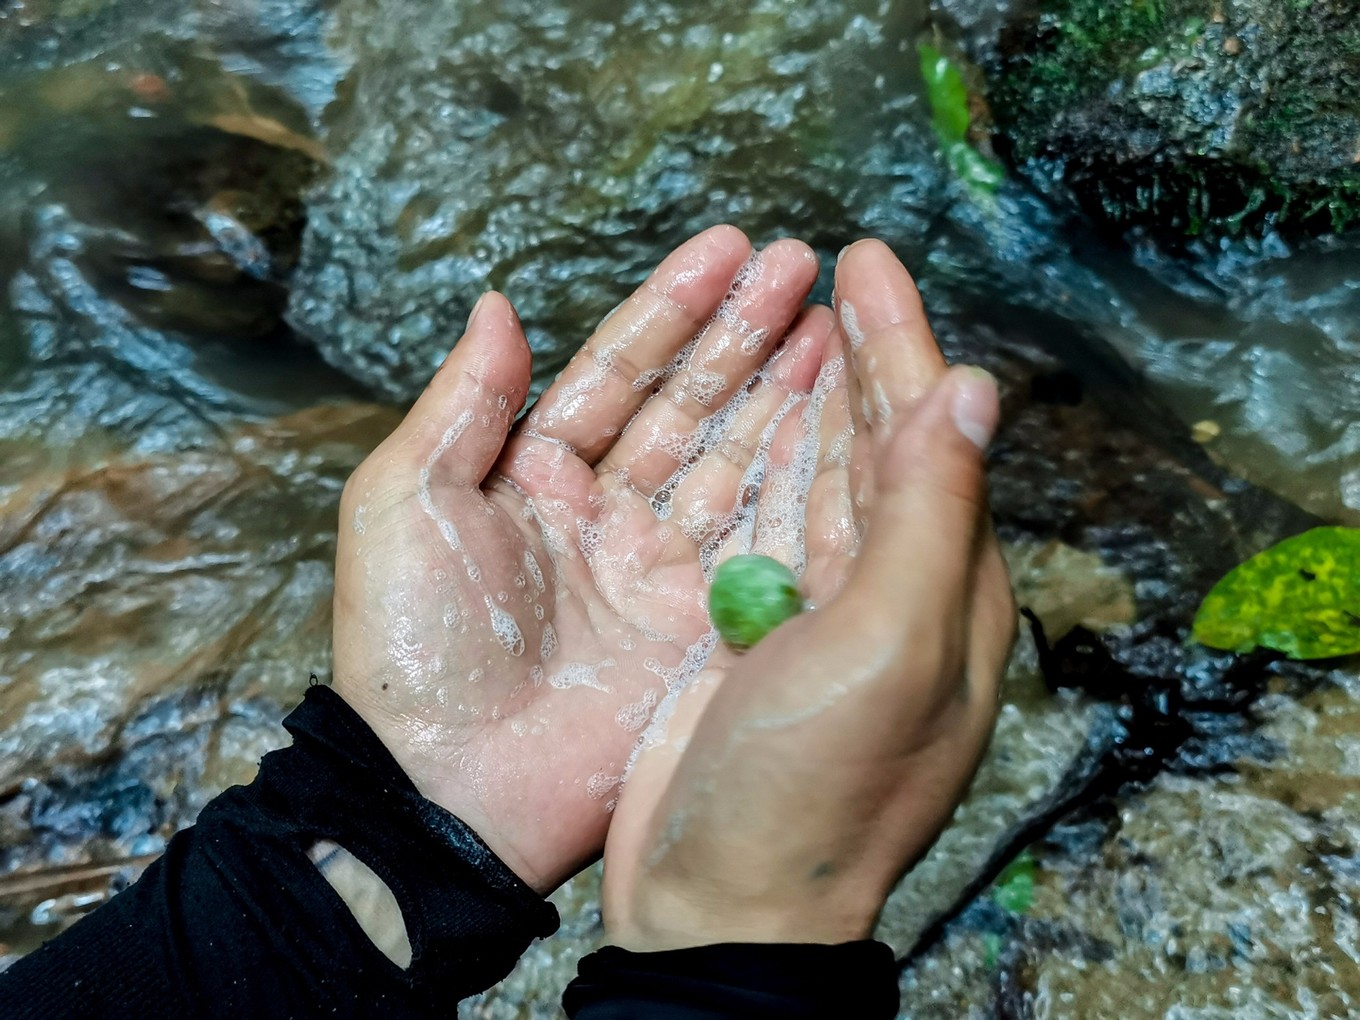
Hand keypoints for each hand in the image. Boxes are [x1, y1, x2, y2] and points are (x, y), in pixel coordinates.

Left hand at [333, 227, 834, 891]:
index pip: (618, 371)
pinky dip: (802, 477)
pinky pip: (762, 536)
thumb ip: (460, 404)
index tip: (731, 248)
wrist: (449, 792)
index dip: (674, 308)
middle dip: (746, 333)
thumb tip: (497, 304)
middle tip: (805, 267)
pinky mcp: (706, 625)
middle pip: (690, 403)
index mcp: (535, 476)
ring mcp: (663, 569)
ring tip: (836, 325)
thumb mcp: (404, 505)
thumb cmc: (411, 649)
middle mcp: (608, 512)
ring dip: (785, 391)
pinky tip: (842, 421)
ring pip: (736, 458)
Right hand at [601, 240, 1016, 946]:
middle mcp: (894, 596)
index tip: (866, 259)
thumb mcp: (888, 646)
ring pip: (822, 476)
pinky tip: (751, 422)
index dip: (900, 340)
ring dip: (813, 395)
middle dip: (859, 352)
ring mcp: (823, 616)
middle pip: (879, 444)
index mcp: (947, 592)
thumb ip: (930, 514)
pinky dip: (763, 460)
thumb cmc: (813, 789)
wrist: (724, 904)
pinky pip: (766, 521)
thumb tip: (973, 390)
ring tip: (795, 320)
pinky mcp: (756, 636)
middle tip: (830, 268)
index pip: (929, 435)